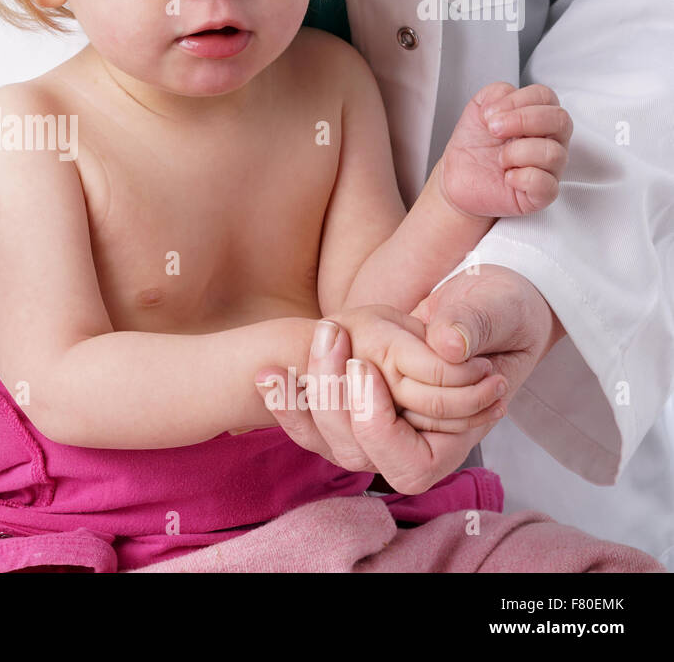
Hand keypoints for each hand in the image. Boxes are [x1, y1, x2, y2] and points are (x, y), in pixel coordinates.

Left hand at [272, 266, 559, 493]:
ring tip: (319, 332)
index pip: (408, 465)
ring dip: (309, 388)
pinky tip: (266, 372)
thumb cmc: (499, 312)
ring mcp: (370, 435)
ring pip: (326, 437)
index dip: (378, 423)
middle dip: (334, 399)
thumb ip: (476, 326)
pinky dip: (286, 397)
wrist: (473, 302)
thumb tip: (448, 344)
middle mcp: (406, 448)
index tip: (365, 368)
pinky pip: (307, 420)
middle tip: (335, 333)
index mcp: (451, 441)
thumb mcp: (501, 310)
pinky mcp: (345, 411)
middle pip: (355, 451)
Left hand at [438, 82, 571, 217]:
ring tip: (500, 159)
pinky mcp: (542, 193)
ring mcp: (550, 167)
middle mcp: (550, 140)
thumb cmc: (474, 146)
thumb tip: (509, 95)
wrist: (457, 178)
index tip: (489, 115)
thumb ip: (496, 93)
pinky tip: (507, 177)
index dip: (516, 100)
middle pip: (560, 119)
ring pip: (553, 153)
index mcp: (537, 116)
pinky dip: (522, 178)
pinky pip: (546, 184)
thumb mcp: (478, 109)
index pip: (545, 96)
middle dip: (522, 120)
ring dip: (516, 152)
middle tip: (494, 130)